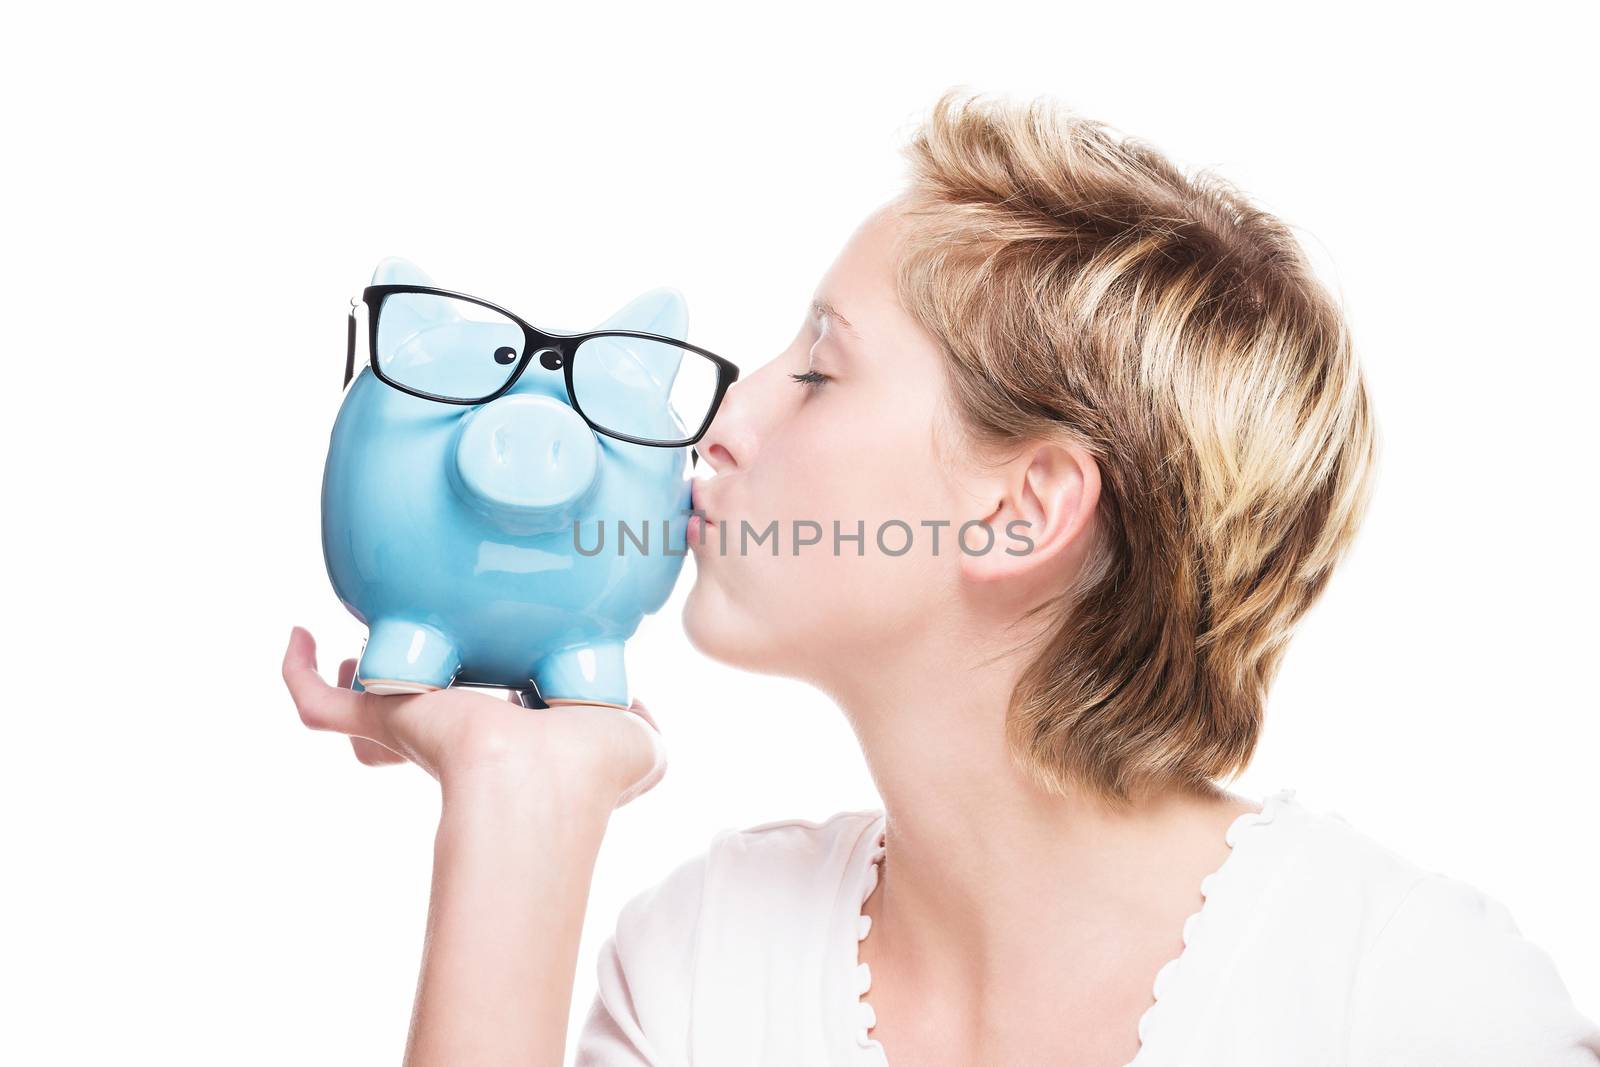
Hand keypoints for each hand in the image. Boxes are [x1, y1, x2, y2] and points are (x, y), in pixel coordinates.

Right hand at [281, 626, 666, 808]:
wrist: (543, 783)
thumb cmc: (594, 773)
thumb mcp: (643, 742)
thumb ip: (644, 719)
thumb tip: (637, 704)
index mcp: (512, 737)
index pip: (482, 719)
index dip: (476, 699)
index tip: (487, 673)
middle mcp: (459, 735)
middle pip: (414, 718)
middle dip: (403, 699)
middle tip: (405, 661)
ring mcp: (414, 731)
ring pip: (361, 713)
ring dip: (351, 678)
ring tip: (347, 651)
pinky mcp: (379, 721)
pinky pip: (317, 703)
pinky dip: (298, 673)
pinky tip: (296, 637)